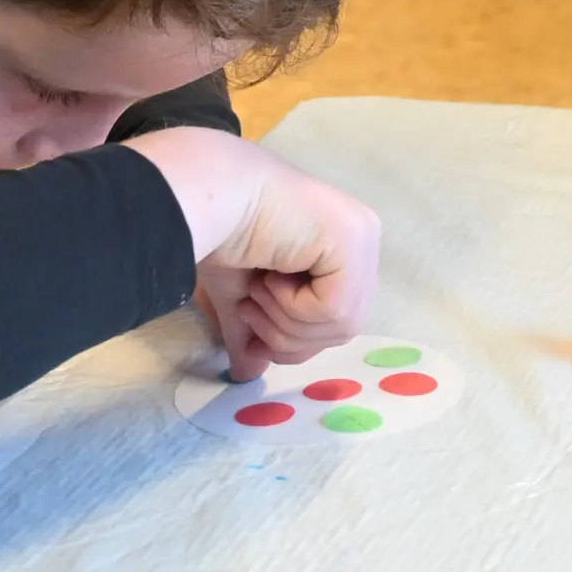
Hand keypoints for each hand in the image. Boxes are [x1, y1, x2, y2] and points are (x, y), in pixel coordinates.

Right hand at [124, 127, 381, 380]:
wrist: (209, 198)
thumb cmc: (221, 234)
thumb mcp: (240, 297)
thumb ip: (254, 332)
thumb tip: (248, 374)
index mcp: (341, 250)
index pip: (335, 322)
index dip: (292, 340)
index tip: (253, 327)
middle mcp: (362, 240)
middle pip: (343, 329)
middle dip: (288, 335)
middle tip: (251, 305)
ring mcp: (363, 237)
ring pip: (342, 324)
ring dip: (286, 319)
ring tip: (260, 284)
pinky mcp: (355, 239)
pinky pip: (336, 309)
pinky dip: (295, 306)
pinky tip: (273, 273)